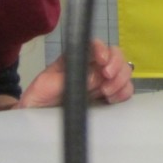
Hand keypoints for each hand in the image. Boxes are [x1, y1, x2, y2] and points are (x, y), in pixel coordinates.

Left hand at [16, 39, 134, 107]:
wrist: (36, 118)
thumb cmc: (38, 98)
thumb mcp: (46, 85)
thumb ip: (68, 78)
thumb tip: (94, 76)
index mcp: (75, 58)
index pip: (94, 45)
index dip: (102, 49)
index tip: (102, 61)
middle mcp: (92, 66)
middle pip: (115, 54)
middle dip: (116, 65)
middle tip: (107, 79)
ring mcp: (101, 80)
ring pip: (124, 70)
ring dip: (120, 79)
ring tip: (107, 93)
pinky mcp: (108, 96)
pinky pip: (125, 88)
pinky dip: (124, 92)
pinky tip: (113, 99)